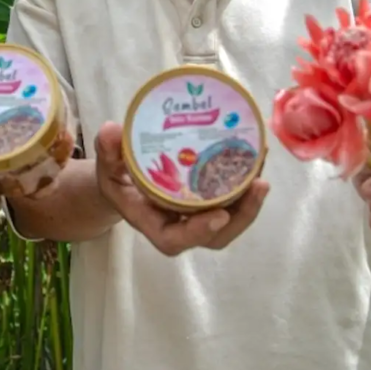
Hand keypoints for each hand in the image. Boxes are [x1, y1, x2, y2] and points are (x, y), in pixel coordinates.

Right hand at [94, 121, 268, 256]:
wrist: (124, 182)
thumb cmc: (115, 178)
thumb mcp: (107, 165)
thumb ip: (109, 151)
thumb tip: (111, 130)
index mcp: (152, 223)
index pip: (174, 239)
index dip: (198, 231)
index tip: (218, 215)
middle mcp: (179, 225)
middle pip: (215, 235)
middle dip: (241, 215)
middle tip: (257, 186)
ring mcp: (197, 216)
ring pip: (230, 220)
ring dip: (250, 201)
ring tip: (264, 173)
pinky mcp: (210, 202)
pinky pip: (233, 202)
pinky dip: (247, 184)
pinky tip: (258, 159)